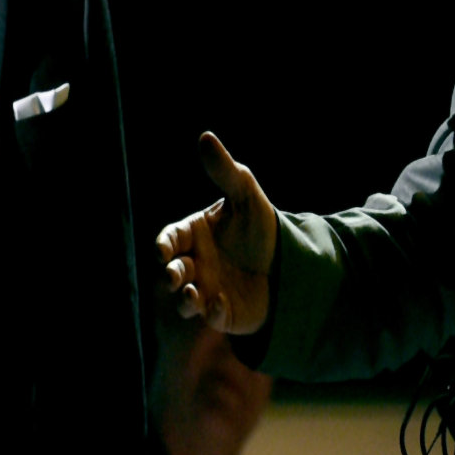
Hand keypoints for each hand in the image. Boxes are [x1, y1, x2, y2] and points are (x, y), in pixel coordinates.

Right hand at [156, 132, 278, 335]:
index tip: (163, 249)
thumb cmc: (261, 228)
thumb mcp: (247, 197)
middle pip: (171, 271)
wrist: (291, 263)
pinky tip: (223, 302)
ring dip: (184, 299)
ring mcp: (207, 290)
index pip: (170, 239)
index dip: (163, 244)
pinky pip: (213, 317)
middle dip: (169, 274)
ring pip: (185, 301)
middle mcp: (195, 264)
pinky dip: (214, 312)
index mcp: (195, 236)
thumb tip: (205, 137)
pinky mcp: (225, 313)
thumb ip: (225, 171)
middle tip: (173, 274)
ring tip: (191, 294)